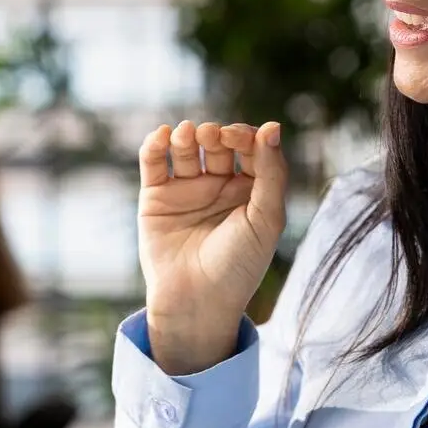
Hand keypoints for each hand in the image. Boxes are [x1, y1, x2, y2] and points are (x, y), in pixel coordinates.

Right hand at [140, 119, 287, 373]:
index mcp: (251, 191)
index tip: (239, 138)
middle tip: (213, 138)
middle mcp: (219, 187)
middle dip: (216, 135)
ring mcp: (186, 191)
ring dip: (187, 135)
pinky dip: (155, 145)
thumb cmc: (239, 265)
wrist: (196, 301)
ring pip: (186, 148)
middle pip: (217, 144)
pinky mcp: (156, 198)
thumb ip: (272, 172)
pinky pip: (154, 163)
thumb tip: (272, 126)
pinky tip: (162, 136)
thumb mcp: (266, 218)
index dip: (245, 136)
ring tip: (186, 134)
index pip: (250, 147)